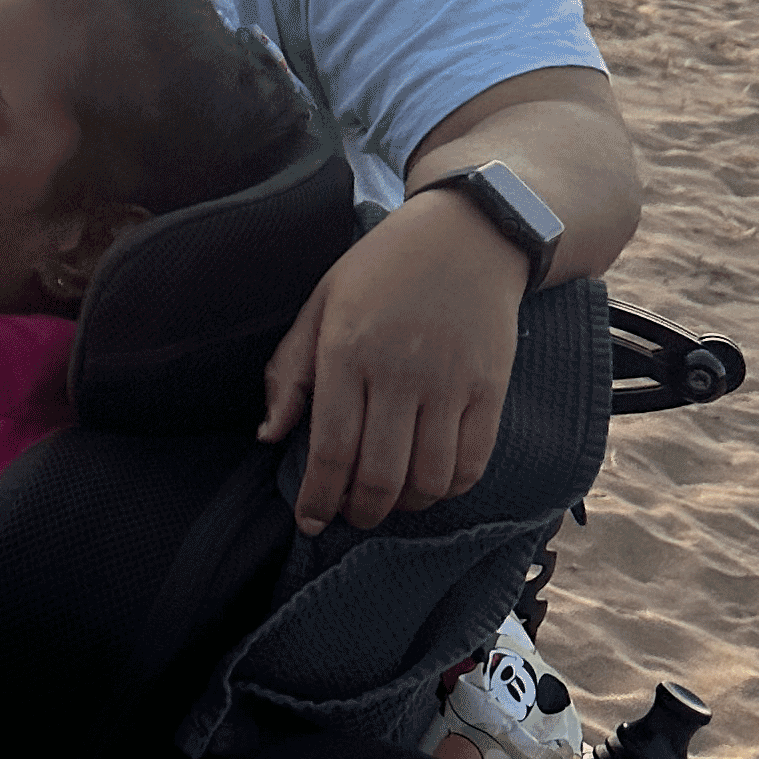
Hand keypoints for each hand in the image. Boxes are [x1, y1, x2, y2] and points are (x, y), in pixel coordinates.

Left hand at [259, 195, 524, 534]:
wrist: (465, 237)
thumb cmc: (380, 271)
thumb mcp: (321, 304)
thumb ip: (290, 371)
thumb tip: (269, 437)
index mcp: (347, 351)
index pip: (331, 447)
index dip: (318, 496)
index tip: (309, 522)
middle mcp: (399, 372)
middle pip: (380, 474)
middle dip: (360, 511)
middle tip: (349, 516)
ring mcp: (450, 383)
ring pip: (428, 479)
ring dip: (405, 507)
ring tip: (388, 502)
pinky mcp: (490, 389)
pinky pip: (472, 463)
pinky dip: (449, 489)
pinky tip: (430, 484)